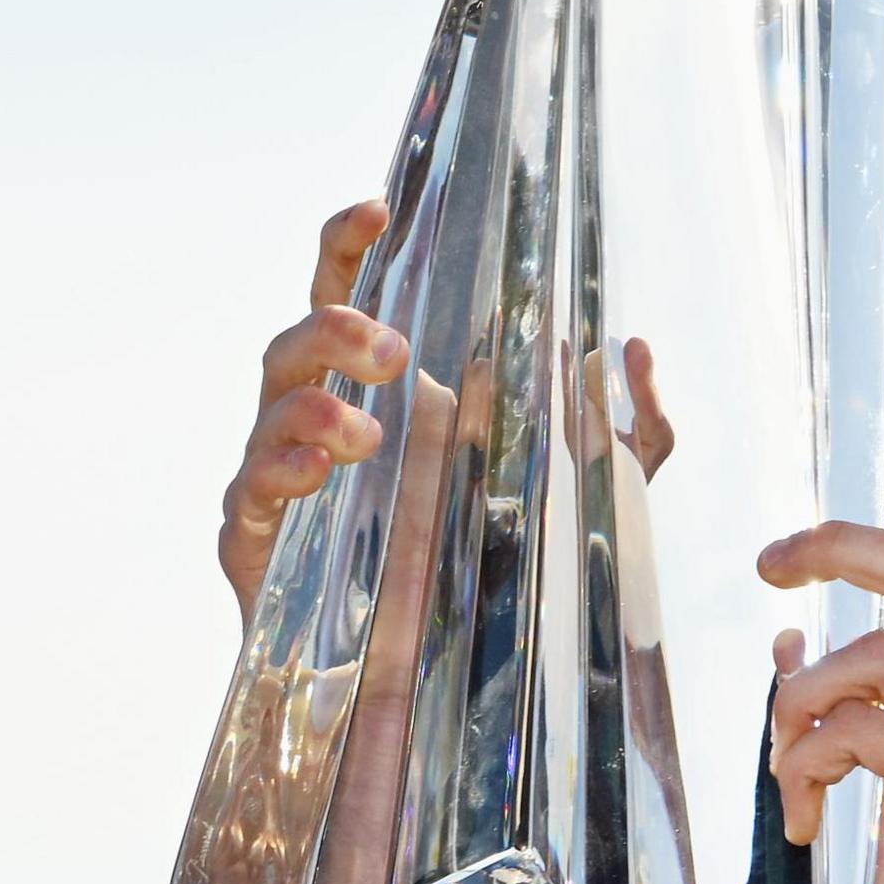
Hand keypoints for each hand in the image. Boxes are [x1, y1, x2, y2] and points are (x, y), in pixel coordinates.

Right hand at [217, 199, 676, 624]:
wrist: (436, 675)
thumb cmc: (496, 559)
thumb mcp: (589, 493)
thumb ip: (630, 426)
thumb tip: (634, 348)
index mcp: (385, 388)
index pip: (349, 292)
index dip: (350, 243)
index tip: (378, 207)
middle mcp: (322, 417)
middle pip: (298, 339)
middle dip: (335, 328)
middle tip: (391, 351)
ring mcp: (282, 475)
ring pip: (269, 407)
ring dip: (311, 404)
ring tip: (365, 432)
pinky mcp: (257, 541)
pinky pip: (248, 490)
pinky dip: (278, 471)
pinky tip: (320, 471)